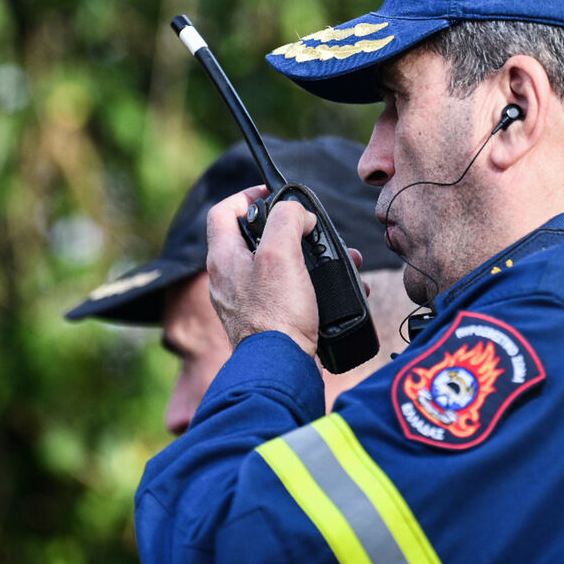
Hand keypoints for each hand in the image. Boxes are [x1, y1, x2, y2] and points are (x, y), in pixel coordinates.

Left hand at [205, 186, 320, 356]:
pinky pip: (287, 293)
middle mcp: (229, 279)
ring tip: (339, 260)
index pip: (224, 210)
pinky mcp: (265, 321)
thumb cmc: (276, 313)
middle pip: (255, 238)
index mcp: (224, 258)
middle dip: (290, 230)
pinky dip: (311, 286)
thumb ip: (286, 220)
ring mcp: (245, 302)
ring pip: (277, 266)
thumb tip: (297, 214)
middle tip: (312, 231)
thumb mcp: (280, 254)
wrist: (281, 368)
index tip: (275, 195)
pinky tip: (337, 291)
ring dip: (309, 258)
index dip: (248, 195)